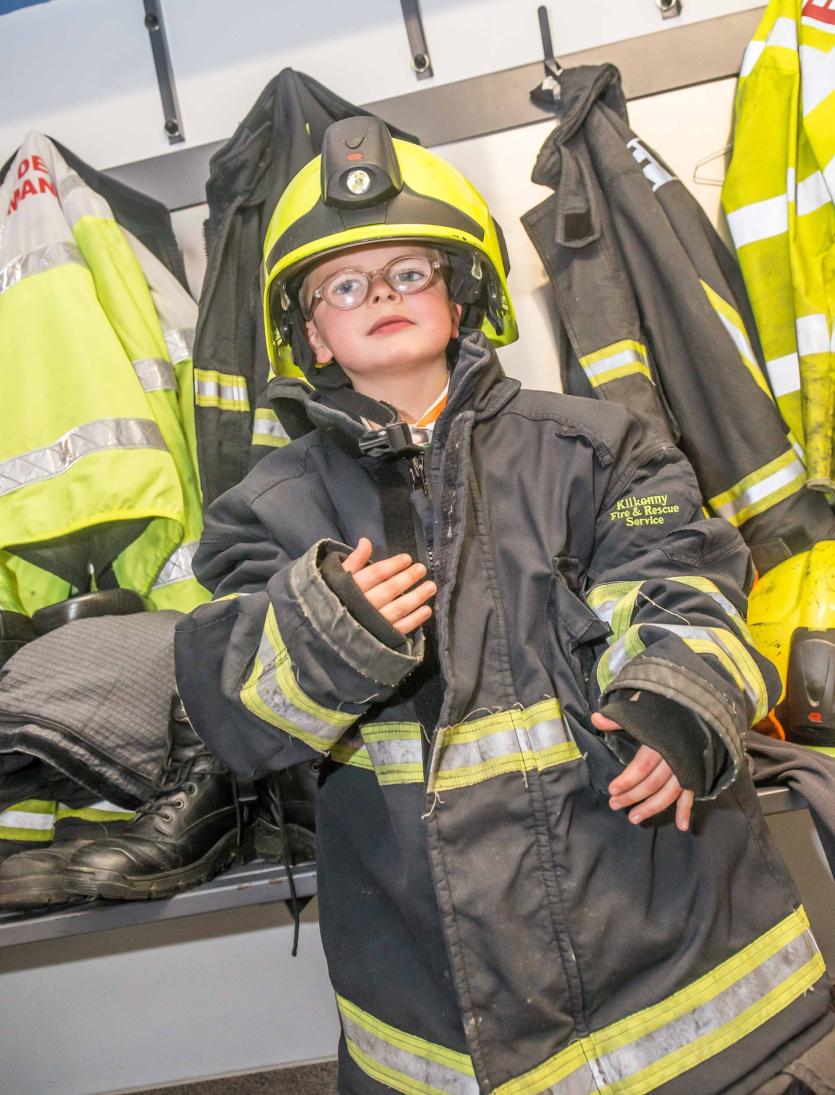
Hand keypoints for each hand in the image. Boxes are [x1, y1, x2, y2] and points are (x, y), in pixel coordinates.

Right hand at [342, 537, 435, 635]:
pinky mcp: (381, 640)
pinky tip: (426, 610)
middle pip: (390, 589)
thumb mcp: (337, 578)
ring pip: (398, 608)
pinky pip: (400, 629)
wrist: (326, 635)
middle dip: (408, 578)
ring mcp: (373, 624)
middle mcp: (363, 606)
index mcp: (351, 589)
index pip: (376, 574)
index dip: (393, 565)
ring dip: (417, 597)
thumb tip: (366, 541)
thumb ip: (354, 561)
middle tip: (422, 569)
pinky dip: (415, 620)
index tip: (407, 559)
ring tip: (431, 587)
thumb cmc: (334, 600)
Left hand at [590, 711, 693, 831]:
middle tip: (614, 805)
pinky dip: (687, 809)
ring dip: (653, 808)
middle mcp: (675, 757)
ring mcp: (687, 766)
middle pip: (653, 783)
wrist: (698, 700)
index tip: (612, 790)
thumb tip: (596, 718)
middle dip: (633, 796)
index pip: (642, 767)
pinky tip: (682, 825)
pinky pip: (692, 793)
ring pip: (670, 793)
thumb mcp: (641, 704)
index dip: (627, 780)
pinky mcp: (696, 770)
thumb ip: (620, 715)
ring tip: (634, 818)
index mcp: (660, 741)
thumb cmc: (665, 704)